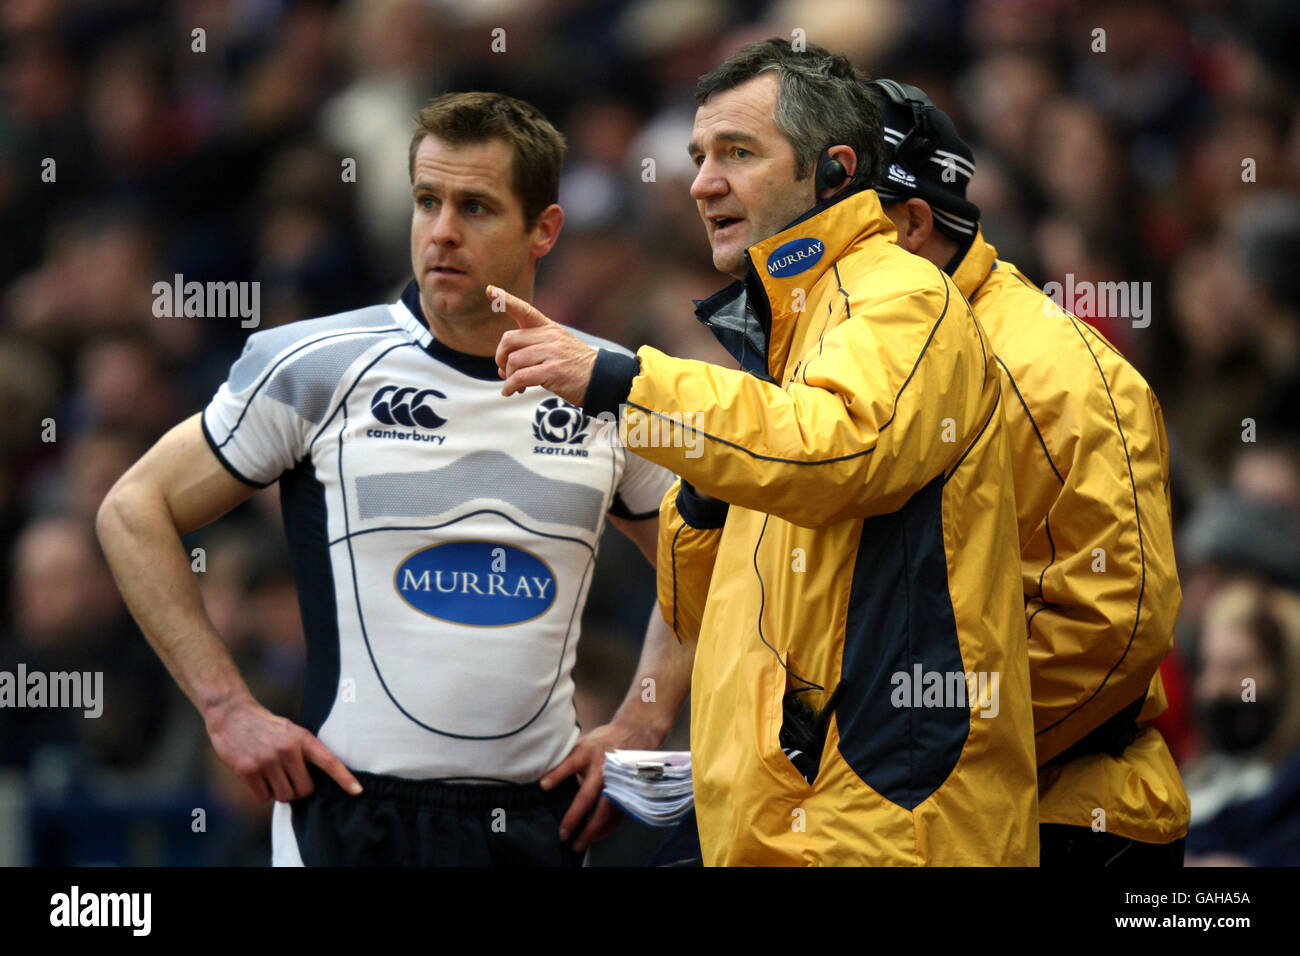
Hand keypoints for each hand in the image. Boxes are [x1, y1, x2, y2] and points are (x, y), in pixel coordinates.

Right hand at [204, 694, 361, 801]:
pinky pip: (264, 798)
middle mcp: (287, 750)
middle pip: (304, 790)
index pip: (329, 761)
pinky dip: (263, 793)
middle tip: (290, 780)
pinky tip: (258, 777)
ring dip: (279, 792)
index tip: (358, 791)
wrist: (232, 714)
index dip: (344, 778)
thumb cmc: (266, 727)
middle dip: (299, 791)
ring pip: (284, 797)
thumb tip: (313, 784)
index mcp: (302, 739)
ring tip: (272, 775)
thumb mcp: (291, 731)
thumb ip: (304, 752)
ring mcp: (267, 761)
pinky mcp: (248, 770)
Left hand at [491, 285, 597, 404]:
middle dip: (500, 357)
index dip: (506, 300)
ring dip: (508, 376)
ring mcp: (552, 353)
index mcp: (549, 328)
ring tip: (514, 385)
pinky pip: (521, 377)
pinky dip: (511, 386)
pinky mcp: (553, 371)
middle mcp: (550, 337)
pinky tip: (511, 391)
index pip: (525, 310)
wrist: (601, 380)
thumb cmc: (576, 367)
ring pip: (513, 361)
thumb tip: (504, 364)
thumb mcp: (558, 347)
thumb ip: (534, 348)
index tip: (490, 290)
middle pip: (509, 340)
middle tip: (504, 371)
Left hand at [541, 723, 636, 852]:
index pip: (570, 764)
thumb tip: (545, 779)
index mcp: (588, 752)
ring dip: (592, 830)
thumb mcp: (583, 742)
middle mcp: (602, 767)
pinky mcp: (626, 789)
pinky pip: (617, 813)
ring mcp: (616, 780)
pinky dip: (606, 827)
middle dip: (574, 816)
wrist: (635, 732)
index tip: (544, 786)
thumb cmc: (603, 740)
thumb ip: (569, 759)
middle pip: (587, 796)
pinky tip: (595, 835)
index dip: (557, 775)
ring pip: (604, 810)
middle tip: (563, 834)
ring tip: (579, 844)